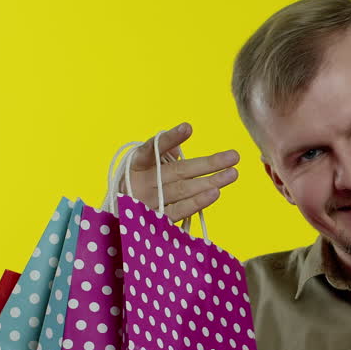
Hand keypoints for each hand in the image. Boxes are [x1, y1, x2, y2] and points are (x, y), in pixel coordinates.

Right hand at [123, 122, 239, 222]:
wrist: (116, 221)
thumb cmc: (139, 188)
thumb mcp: (146, 168)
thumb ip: (162, 153)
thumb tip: (177, 145)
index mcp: (137, 164)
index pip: (153, 148)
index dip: (171, 138)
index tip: (188, 128)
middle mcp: (141, 182)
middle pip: (179, 170)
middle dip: (209, 163)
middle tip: (234, 156)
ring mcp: (147, 203)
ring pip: (183, 190)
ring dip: (210, 182)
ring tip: (232, 174)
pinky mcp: (154, 222)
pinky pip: (179, 210)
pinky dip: (197, 202)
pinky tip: (215, 193)